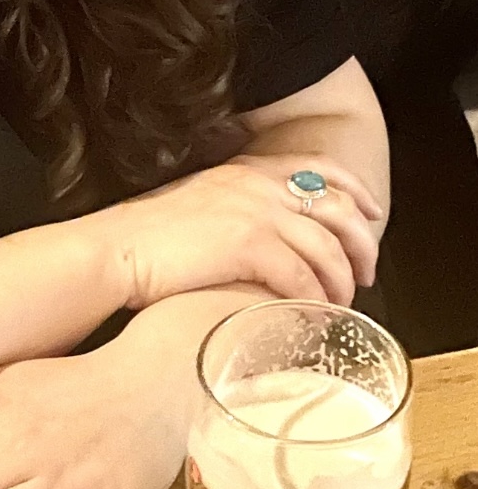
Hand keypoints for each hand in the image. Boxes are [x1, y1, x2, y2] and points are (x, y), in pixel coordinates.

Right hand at [102, 154, 381, 310]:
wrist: (116, 250)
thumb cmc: (148, 238)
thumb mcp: (200, 204)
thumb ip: (237, 208)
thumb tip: (267, 236)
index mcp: (246, 170)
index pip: (320, 168)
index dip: (355, 191)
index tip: (372, 214)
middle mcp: (257, 185)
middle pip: (338, 208)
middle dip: (361, 244)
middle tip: (365, 274)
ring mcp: (255, 213)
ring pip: (326, 247)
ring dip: (340, 282)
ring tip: (339, 306)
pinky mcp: (249, 246)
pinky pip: (302, 278)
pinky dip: (314, 302)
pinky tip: (312, 320)